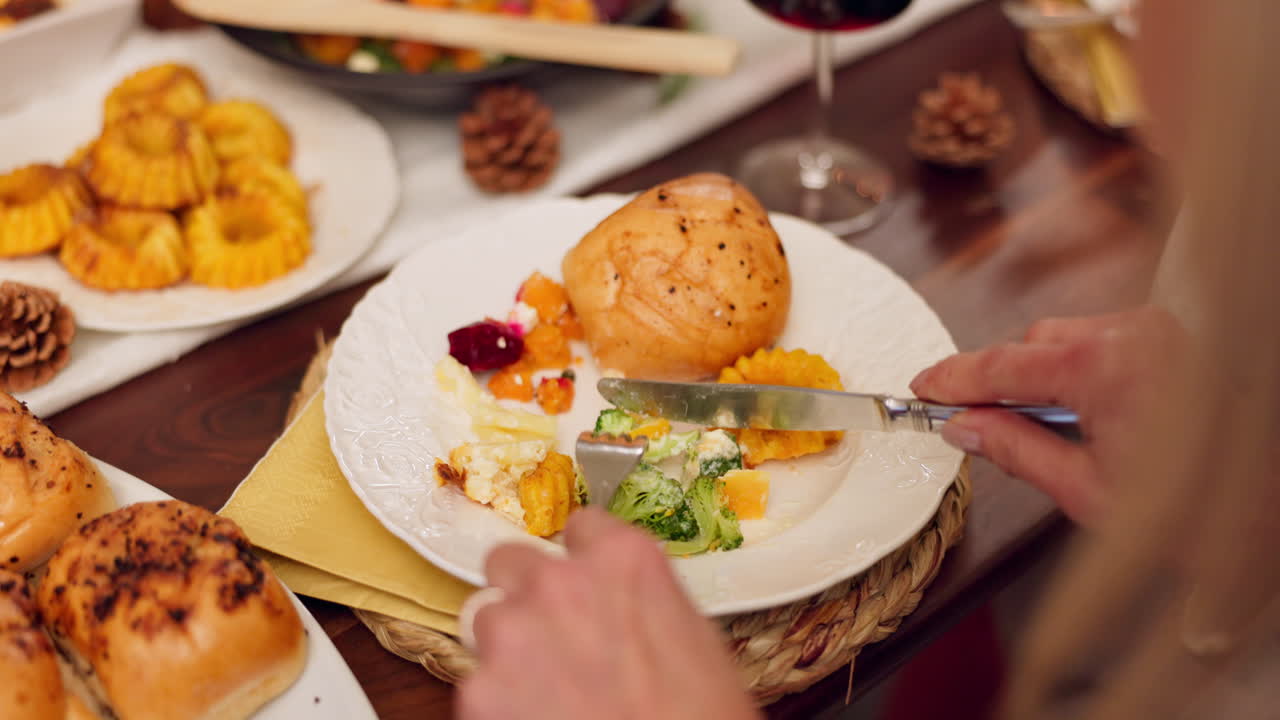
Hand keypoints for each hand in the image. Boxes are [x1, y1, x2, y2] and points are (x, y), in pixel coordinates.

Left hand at [457, 507, 760, 719]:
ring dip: (510, 647)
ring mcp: (511, 632)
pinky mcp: (478, 689)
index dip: (583, 558)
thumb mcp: (692, 637)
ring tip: (550, 689)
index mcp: (621, 559)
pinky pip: (478, 680)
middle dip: (527, 592)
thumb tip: (621, 604)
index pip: (581, 526)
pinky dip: (500, 700)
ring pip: (488, 620)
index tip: (585, 579)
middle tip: (552, 633)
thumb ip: (641, 599)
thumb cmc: (697, 715)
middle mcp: (558, 582)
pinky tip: (540, 716)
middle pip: (511, 560)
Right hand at [909, 306, 1190, 526]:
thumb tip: (968, 428)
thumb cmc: (1202, 510)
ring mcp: (1161, 332)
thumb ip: (1016, 449)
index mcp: (1103, 367)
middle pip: (1035, 342)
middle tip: (982, 423)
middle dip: (1006, 381)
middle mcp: (1134, 335)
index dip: (954, 378)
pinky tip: (1093, 412)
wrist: (1274, 512)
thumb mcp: (1085, 491)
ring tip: (1056, 428)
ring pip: (1072, 337)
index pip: (1002, 364)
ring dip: (1049, 374)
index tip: (925, 389)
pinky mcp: (1177, 340)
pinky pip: (1109, 340)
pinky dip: (1087, 369)